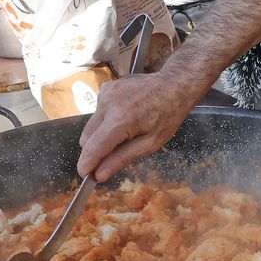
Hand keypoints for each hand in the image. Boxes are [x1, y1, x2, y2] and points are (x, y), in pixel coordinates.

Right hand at [77, 69, 201, 181]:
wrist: (174, 84)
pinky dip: (106, 119)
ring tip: (125, 130)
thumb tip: (100, 174)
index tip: (86, 176)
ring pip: (90, 126)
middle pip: (86, 138)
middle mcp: (107, 104)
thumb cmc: (168, 115)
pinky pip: (98, 112)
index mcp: (120, 120)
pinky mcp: (105, 88)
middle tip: (115, 153)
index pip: (92, 148)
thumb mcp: (151, 143)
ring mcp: (105, 94)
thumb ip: (122, 158)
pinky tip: (125, 115)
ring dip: (101, 134)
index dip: (86, 165)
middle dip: (96, 150)